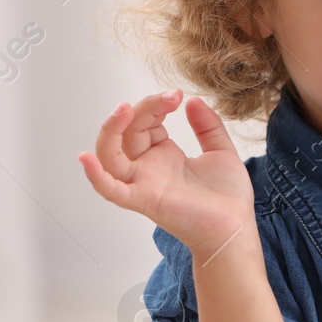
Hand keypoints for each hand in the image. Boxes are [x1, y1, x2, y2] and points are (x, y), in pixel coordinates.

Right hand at [78, 87, 255, 258]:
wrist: (235, 227)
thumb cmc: (227, 196)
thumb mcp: (220, 151)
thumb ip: (208, 126)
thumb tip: (193, 100)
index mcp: (163, 154)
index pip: (144, 122)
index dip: (156, 104)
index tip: (178, 94)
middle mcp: (148, 167)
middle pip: (127, 132)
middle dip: (144, 108)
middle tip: (170, 96)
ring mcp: (143, 183)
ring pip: (110, 156)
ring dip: (111, 131)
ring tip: (124, 109)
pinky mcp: (144, 200)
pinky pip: (111, 189)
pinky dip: (95, 176)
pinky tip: (86, 159)